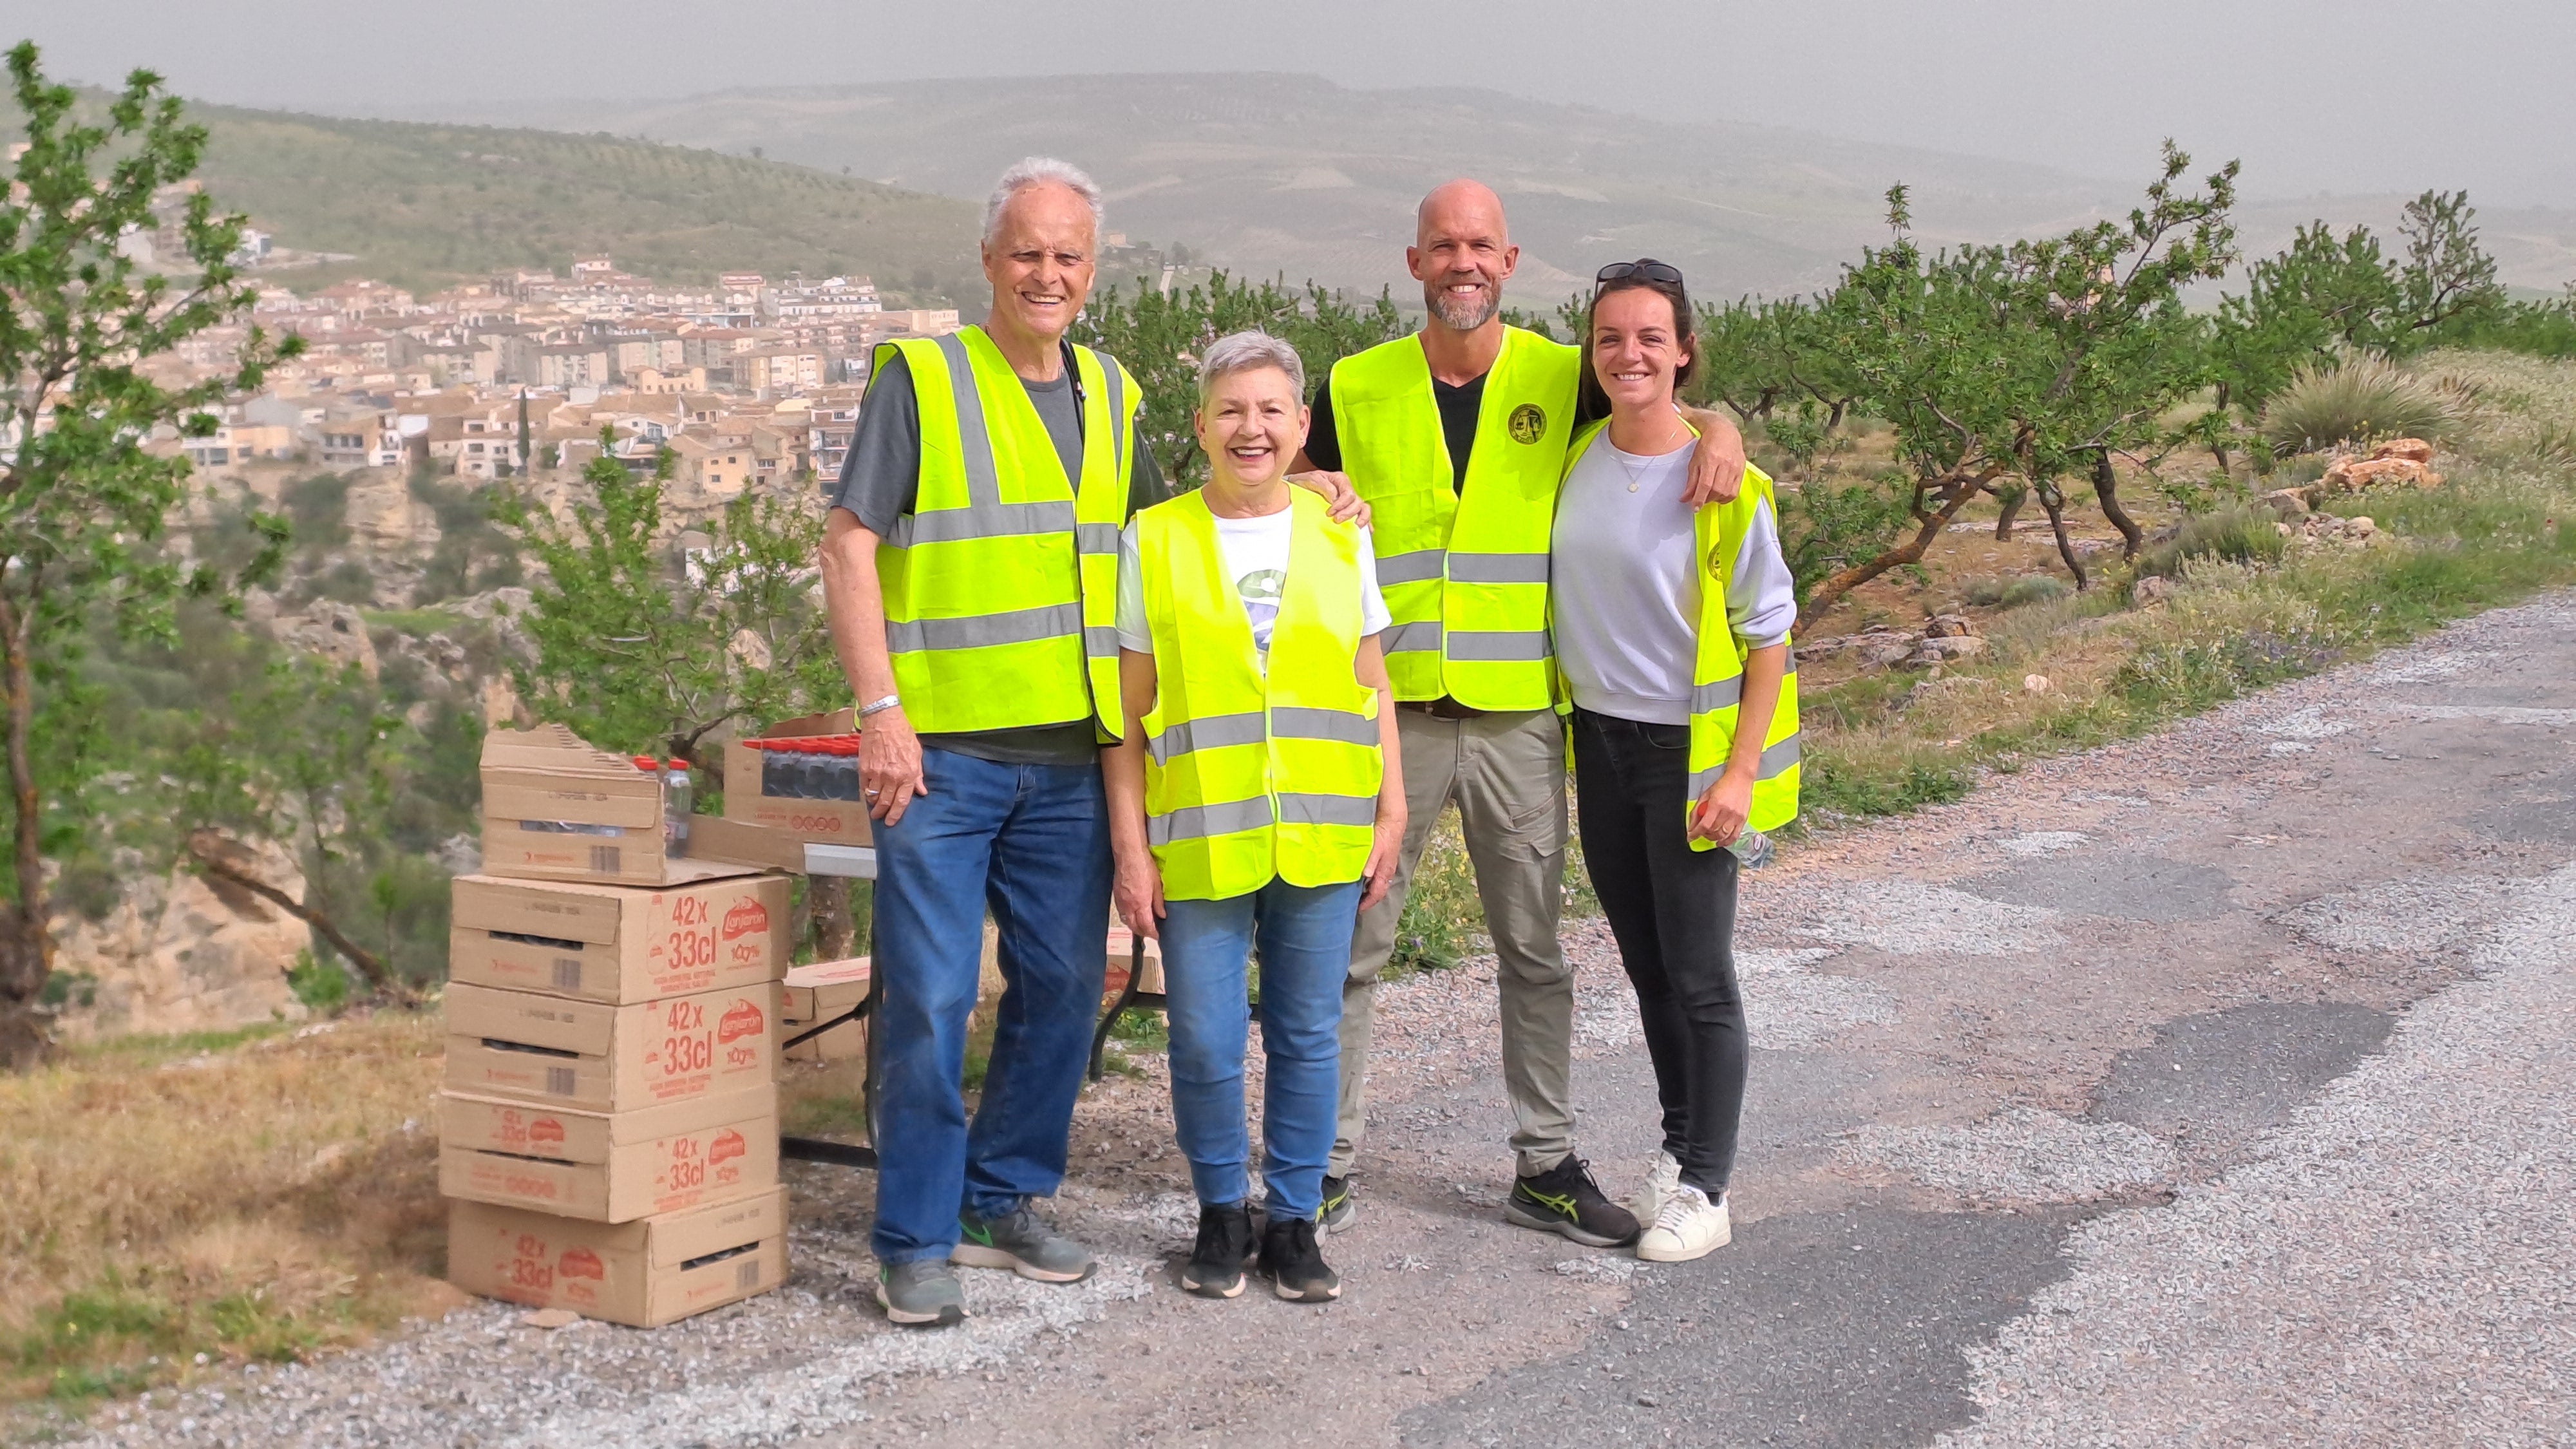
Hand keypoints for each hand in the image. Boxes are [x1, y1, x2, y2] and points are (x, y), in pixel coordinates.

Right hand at [858, 706, 928, 824]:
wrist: (883, 720)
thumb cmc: (902, 734)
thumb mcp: (916, 754)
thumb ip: (918, 775)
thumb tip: (921, 791)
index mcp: (907, 774)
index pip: (902, 801)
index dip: (896, 814)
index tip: (891, 822)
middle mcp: (891, 777)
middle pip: (885, 802)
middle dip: (882, 813)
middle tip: (879, 817)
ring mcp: (876, 773)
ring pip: (873, 796)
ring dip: (873, 804)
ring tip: (874, 806)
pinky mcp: (863, 768)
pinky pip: (864, 786)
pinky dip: (866, 791)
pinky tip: (868, 792)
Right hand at [1113, 848, 1166, 941]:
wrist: (1128, 854)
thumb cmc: (1143, 865)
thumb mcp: (1157, 884)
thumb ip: (1158, 902)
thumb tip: (1162, 915)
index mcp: (1141, 903)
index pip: (1146, 926)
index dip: (1152, 933)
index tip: (1158, 935)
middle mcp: (1129, 905)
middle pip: (1134, 927)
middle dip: (1143, 933)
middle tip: (1152, 933)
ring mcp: (1121, 901)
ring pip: (1126, 921)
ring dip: (1134, 927)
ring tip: (1143, 926)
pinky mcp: (1116, 895)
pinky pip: (1121, 912)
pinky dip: (1128, 918)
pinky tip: (1133, 915)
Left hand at [1289, 469, 1370, 528]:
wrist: (1298, 486)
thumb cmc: (1305, 481)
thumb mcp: (1312, 479)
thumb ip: (1324, 486)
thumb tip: (1334, 499)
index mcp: (1341, 480)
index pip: (1348, 494)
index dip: (1341, 505)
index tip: (1329, 513)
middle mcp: (1348, 489)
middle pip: (1357, 502)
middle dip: (1348, 513)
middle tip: (1337, 520)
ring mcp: (1350, 500)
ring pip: (1364, 508)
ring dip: (1362, 518)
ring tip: (1356, 526)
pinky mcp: (1349, 510)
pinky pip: (1363, 515)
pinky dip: (1367, 523)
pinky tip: (1367, 531)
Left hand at [1359, 809, 1406, 913]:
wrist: (1393, 823)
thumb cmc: (1384, 836)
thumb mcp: (1376, 848)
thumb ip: (1371, 862)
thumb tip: (1366, 876)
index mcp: (1384, 872)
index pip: (1377, 894)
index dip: (1367, 903)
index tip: (1357, 909)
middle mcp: (1387, 873)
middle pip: (1378, 892)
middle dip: (1368, 900)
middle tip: (1355, 904)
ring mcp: (1386, 868)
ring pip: (1378, 885)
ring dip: (1368, 891)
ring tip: (1356, 894)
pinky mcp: (1384, 862)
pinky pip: (1377, 878)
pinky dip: (1369, 883)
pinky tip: (1361, 880)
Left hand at [1682, 425, 1746, 507]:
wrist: (1723, 431)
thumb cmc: (1706, 445)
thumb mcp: (1694, 461)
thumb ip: (1691, 481)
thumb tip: (1685, 499)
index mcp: (1711, 459)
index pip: (1706, 485)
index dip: (1699, 499)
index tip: (1694, 507)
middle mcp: (1725, 464)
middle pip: (1717, 490)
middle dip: (1707, 499)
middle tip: (1701, 499)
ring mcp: (1735, 467)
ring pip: (1727, 492)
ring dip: (1716, 499)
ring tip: (1709, 496)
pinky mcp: (1742, 470)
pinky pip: (1736, 491)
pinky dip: (1727, 498)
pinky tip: (1720, 495)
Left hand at [1689, 769, 1752, 846]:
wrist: (1741, 778)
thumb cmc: (1724, 785)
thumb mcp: (1706, 795)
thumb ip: (1697, 811)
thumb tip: (1692, 825)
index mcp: (1716, 804)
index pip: (1704, 825)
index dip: (1695, 833)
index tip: (1691, 837)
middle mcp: (1727, 812)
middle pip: (1713, 831)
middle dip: (1704, 834)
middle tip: (1701, 832)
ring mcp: (1736, 817)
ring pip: (1723, 835)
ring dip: (1714, 838)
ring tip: (1710, 835)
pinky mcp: (1743, 819)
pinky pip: (1734, 836)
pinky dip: (1727, 841)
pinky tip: (1721, 842)